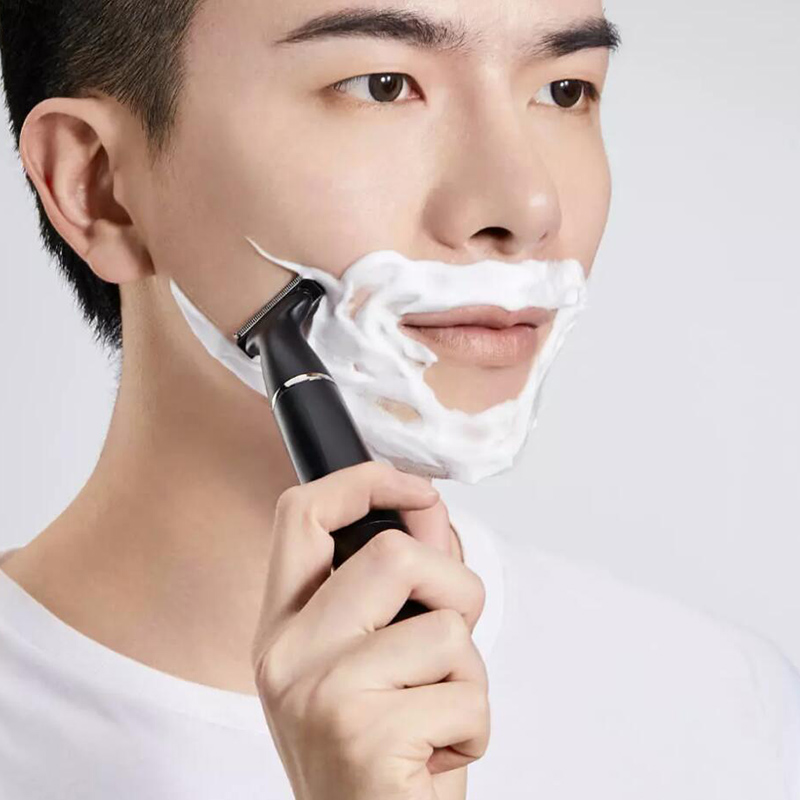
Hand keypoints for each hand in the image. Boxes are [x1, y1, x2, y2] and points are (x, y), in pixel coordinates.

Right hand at [251, 461, 488, 799]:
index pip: (301, 515)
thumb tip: (430, 513)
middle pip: (394, 554)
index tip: (412, 489)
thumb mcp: (375, 661)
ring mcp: (321, 692)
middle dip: (455, 587)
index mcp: (284, 628)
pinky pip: (466, 693)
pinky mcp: (365, 735)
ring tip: (434, 716)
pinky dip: (474, 727)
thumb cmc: (378, 758)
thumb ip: (401, 584)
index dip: (363, 481)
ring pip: (447, 624)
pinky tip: (434, 757)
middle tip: (450, 641)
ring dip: (468, 675)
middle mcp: (287, 654)